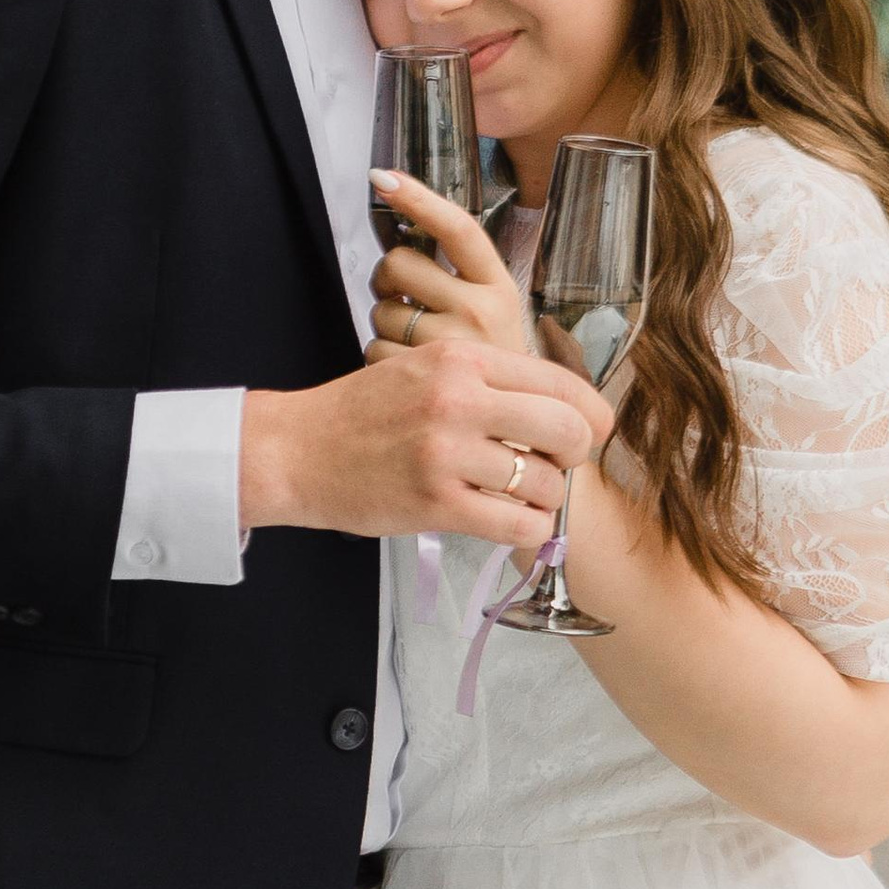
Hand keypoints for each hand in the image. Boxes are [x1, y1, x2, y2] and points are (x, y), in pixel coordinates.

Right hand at [241, 338, 613, 548]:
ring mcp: (447, 453)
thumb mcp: (425, 367)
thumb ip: (486, 379)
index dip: (590, 413)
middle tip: (556, 466)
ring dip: (545, 498)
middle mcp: (459, 399)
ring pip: (545, 483)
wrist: (296, 450)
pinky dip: (528, 530)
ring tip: (521, 498)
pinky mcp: (436, 503)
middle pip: (567, 429)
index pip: (560, 382)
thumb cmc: (363, 412)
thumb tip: (559, 406)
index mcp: (462, 358)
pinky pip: (517, 525)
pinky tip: (511, 524)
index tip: (592, 431)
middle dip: (576, 454)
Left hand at [366, 168, 528, 362]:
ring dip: (385, 324)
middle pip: (398, 264)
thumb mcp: (494, 311)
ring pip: (380, 310)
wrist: (521, 429)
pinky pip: (375, 350)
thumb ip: (456, 276)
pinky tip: (408, 372)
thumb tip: (401, 234)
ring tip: (414, 344)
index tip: (384, 177)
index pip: (458, 228)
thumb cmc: (493, 363)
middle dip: (387, 279)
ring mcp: (455, 344)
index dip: (419, 199)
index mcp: (499, 286)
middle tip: (402, 298)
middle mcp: (482, 310)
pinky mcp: (427, 377)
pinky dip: (381, 359)